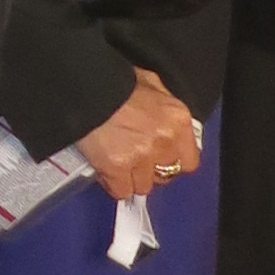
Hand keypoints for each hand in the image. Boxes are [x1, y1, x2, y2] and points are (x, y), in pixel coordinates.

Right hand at [76, 66, 203, 203]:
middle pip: (166, 176)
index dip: (173, 161)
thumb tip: (166, 119)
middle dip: (151, 170)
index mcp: (177, 119)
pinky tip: (107, 170)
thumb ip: (163, 104)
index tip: (162, 159)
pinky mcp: (117, 168)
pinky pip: (122, 191)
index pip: (190, 161)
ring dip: (132, 178)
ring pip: (143, 186)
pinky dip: (114, 184)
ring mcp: (141, 157)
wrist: (84, 88)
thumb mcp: (149, 82)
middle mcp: (165, 141)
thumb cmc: (115, 82)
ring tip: (119, 161)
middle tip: (136, 158)